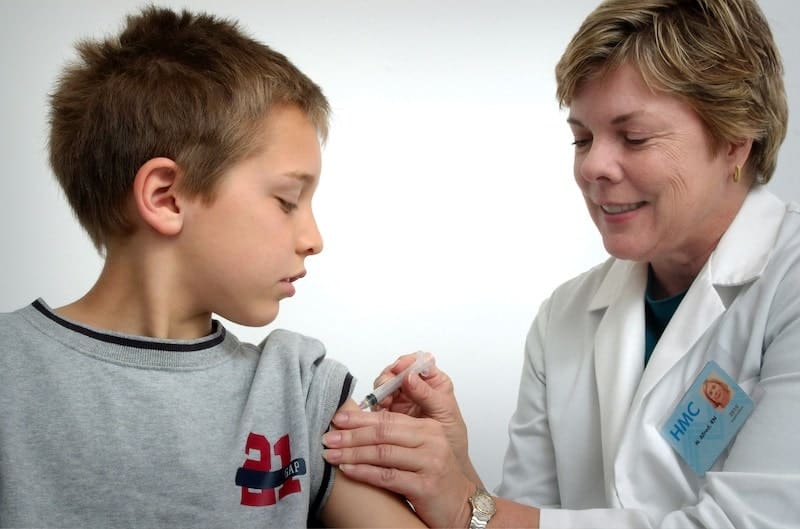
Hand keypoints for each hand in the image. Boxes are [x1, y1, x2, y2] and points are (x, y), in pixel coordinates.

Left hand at [322, 408, 475, 528]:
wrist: (461, 506)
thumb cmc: (436, 478)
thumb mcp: (421, 450)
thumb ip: (398, 437)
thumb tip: (359, 428)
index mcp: (429, 427)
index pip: (389, 418)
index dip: (360, 417)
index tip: (338, 418)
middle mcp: (431, 440)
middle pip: (383, 432)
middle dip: (351, 434)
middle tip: (328, 436)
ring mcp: (430, 462)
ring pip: (383, 453)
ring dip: (352, 453)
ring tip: (331, 454)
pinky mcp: (426, 485)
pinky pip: (387, 476)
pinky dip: (364, 472)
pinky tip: (347, 469)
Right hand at [371, 353, 470, 468]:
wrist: (443, 468)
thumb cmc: (451, 439)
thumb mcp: (445, 415)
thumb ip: (429, 395)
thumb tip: (410, 376)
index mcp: (433, 382)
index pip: (418, 362)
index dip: (408, 362)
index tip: (401, 368)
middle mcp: (415, 387)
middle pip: (397, 371)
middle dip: (390, 376)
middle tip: (387, 385)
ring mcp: (400, 400)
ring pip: (385, 385)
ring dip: (381, 390)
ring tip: (384, 401)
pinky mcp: (388, 413)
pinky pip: (377, 403)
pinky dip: (375, 404)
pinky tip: (379, 410)